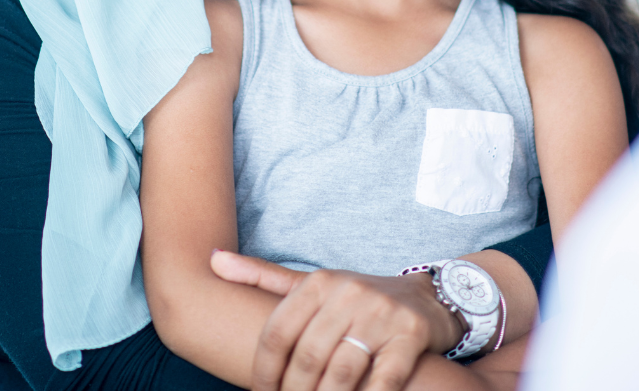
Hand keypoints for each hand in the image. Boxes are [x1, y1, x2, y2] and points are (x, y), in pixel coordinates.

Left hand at [211, 250, 463, 390]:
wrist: (427, 298)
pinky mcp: (410, 336)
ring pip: (341, 372)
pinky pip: (382, 381)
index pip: (277, 333)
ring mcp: (381, 314)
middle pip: (306, 358)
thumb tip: (212, 259)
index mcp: (320, 282)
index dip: (263, 373)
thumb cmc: (358, 299)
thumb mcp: (313, 284)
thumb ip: (262, 277)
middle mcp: (348, 293)